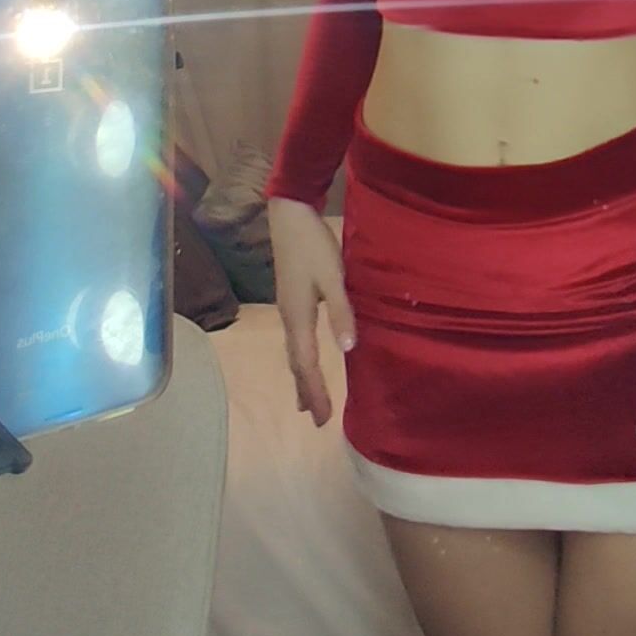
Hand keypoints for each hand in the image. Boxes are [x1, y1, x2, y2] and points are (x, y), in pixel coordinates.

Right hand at [268, 197, 356, 425]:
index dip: (316, 392)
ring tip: (306, 400)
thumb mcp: (333, 277)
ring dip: (301, 378)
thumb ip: (341, 312)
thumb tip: (348, 349)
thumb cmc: (313, 245)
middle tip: (316, 419)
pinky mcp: (290, 299)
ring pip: (293, 352)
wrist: (289, 216)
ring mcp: (287, 308)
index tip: (324, 419)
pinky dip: (300, 359)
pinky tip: (305, 357)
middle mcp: (289, 318)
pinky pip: (295, 340)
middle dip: (306, 391)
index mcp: (298, 317)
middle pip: (296, 364)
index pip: (306, 365)